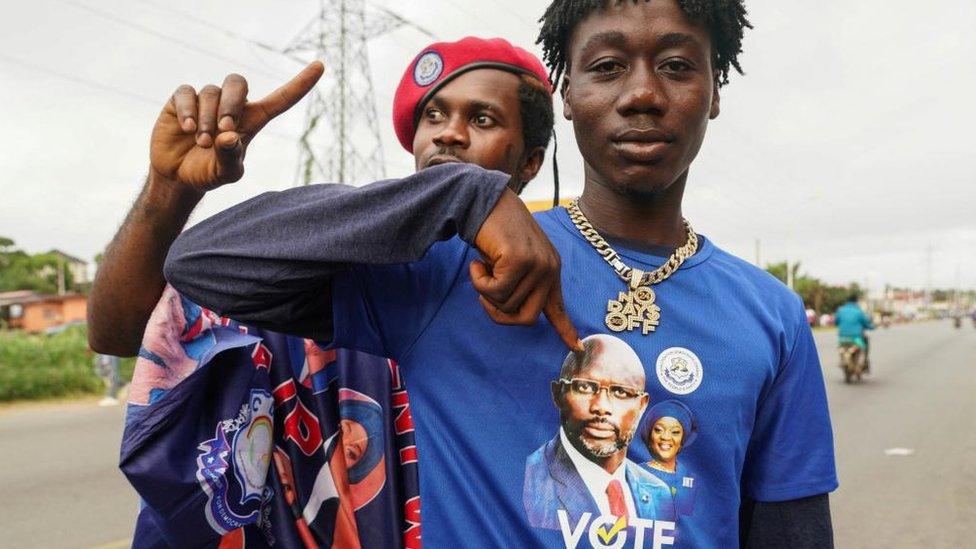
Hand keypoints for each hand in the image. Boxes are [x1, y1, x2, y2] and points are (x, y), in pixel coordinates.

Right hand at [149, 61, 324, 191]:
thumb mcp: (225, 173)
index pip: (281, 99)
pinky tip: (188, 128)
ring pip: (211, 92)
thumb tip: (229, 136)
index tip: (320, 66)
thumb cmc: (208, 173)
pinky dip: (187, 109)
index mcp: (252, 121)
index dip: (300, 83)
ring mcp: (207, 100)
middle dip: (231, 104)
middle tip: (223, 131)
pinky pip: (187, 92)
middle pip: (238, 83)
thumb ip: (230, 157)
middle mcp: (231, 106)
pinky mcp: (182, 100)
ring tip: (202, 142)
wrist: (178, 176)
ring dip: (207, 118)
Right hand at [471, 189, 583, 351]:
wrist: (483, 201)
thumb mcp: (513, 261)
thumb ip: (520, 284)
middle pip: (526, 318)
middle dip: (499, 313)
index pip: (558, 306)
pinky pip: (494, 291)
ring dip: (485, 291)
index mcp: (550, 270)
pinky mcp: (520, 261)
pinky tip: (478, 262)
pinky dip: (479, 281)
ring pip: (506, 305)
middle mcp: (550, 269)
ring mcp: (537, 265)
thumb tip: (515, 313)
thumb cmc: (494, 233)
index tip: (577, 347)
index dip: (566, 329)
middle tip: (483, 294)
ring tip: (482, 268)